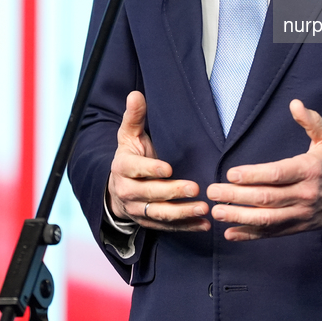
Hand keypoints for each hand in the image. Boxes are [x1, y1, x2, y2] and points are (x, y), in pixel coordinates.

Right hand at [107, 91, 209, 231]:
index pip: (134, 170)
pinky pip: (168, 228)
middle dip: (172, 193)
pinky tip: (204, 225)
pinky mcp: (148, 222)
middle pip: (149, 194)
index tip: (168, 168)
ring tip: (203, 209)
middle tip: (194, 188)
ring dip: (182, 213)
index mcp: (122, 167)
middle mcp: (127, 191)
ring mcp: (137, 209)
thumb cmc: (130, 155)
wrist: (117, 187)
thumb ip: (134, 116)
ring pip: (159, 214)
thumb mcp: (128, 135)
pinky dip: (186, 227)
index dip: (150, 170)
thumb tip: (135, 94)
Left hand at [207, 99, 321, 240]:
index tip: (231, 173)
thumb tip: (295, 104)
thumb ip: (311, 121)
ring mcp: (301, 214)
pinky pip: (272, 233)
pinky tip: (231, 233)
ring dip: (239, 217)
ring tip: (216, 212)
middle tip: (213, 192)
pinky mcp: (298, 227)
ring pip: (267, 219)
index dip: (253, 175)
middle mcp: (304, 194)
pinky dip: (251, 235)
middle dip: (236, 196)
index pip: (277, 175)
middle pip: (266, 198)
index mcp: (308, 170)